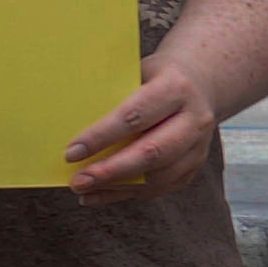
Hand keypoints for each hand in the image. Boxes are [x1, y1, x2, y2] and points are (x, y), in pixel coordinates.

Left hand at [63, 61, 224, 203]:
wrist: (201, 82)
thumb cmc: (154, 76)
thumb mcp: (136, 72)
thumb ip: (111, 94)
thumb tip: (66, 121)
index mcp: (175, 89)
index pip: (135, 116)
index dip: (102, 136)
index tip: (71, 152)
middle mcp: (194, 119)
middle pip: (152, 152)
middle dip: (111, 171)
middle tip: (78, 181)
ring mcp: (199, 146)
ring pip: (159, 177)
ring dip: (117, 187)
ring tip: (84, 190)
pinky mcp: (194, 165)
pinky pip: (161, 187)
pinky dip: (127, 193)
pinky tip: (99, 194)